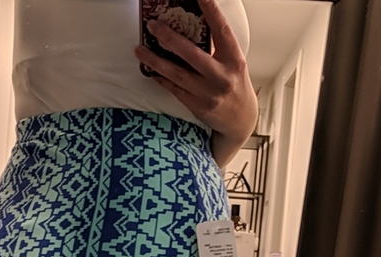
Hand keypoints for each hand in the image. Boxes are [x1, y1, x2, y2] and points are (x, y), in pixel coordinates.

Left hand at [134, 0, 257, 166]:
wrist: (240, 121)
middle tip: (153, 26)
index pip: (222, 31)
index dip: (211, 11)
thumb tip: (192, 26)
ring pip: (177, 74)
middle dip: (169, 38)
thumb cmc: (235, 86)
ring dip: (156, 61)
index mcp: (235, 60)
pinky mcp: (198, 107)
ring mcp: (208, 94)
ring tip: (140, 50)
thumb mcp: (234, 64)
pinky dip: (161, 79)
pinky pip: (175, 90)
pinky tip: (150, 70)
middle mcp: (222, 76)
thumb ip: (218, 48)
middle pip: (192, 54)